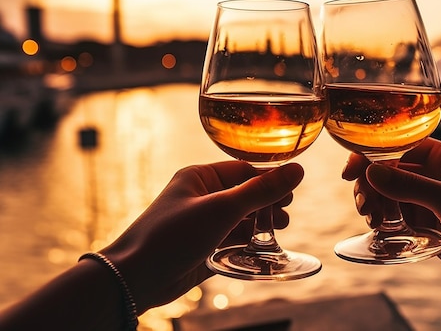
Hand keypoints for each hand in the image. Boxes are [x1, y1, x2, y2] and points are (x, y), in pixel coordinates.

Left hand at [101, 161, 302, 312]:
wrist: (135, 278)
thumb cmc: (172, 234)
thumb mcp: (223, 208)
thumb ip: (261, 190)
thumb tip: (297, 170)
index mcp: (199, 177)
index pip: (243, 171)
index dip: (269, 179)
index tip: (292, 191)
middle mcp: (200, 198)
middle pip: (243, 195)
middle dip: (266, 204)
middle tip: (284, 215)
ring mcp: (201, 224)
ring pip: (239, 220)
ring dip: (259, 225)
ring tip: (278, 231)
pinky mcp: (202, 248)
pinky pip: (231, 241)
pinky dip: (248, 244)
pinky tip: (262, 248)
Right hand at [343, 138, 440, 329]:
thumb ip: (411, 186)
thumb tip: (371, 171)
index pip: (405, 147)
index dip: (376, 154)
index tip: (353, 170)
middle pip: (393, 173)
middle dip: (374, 186)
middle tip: (364, 206)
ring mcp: (435, 206)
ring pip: (393, 197)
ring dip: (377, 205)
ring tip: (373, 221)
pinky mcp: (431, 230)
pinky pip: (400, 219)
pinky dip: (387, 223)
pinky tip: (381, 230)